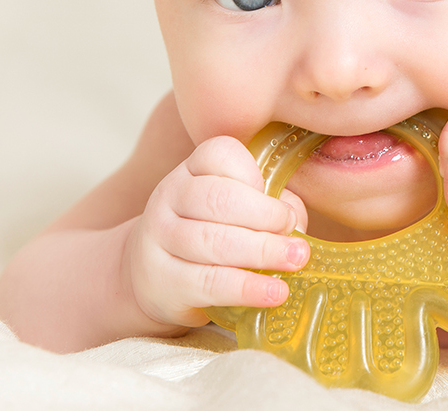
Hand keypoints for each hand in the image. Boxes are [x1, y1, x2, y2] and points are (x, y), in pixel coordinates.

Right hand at [121, 135, 310, 330]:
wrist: (150, 276)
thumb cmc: (209, 234)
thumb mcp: (235, 209)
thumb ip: (270, 205)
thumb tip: (296, 223)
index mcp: (191, 169)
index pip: (220, 154)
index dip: (254, 176)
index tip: (280, 204)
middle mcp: (170, 196)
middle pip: (219, 199)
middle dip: (267, 217)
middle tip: (297, 239)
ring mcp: (160, 238)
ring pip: (214, 241)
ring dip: (263, 252)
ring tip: (295, 262)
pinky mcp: (163, 281)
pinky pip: (209, 283)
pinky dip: (248, 288)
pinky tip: (275, 293)